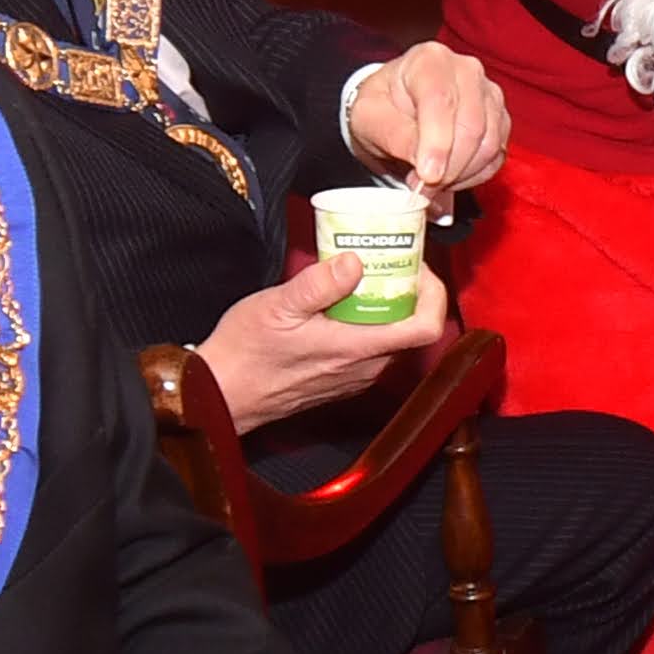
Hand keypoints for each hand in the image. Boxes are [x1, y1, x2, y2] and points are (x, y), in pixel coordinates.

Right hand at [195, 248, 450, 427]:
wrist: (221, 394)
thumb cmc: (244, 355)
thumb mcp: (278, 307)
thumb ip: (319, 285)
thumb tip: (355, 262)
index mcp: (356, 350)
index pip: (425, 327)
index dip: (432, 292)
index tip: (416, 265)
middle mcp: (364, 368)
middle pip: (409, 326)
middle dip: (404, 289)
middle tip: (384, 258)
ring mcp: (354, 377)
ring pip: (389, 335)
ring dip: (383, 304)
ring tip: (359, 274)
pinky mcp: (341, 379)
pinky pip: (369, 346)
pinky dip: (365, 321)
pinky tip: (339, 303)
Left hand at [347, 43, 510, 201]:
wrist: (395, 110)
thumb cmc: (380, 109)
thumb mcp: (368, 119)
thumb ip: (394, 136)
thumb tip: (425, 165)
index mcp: (429, 60)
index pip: (441, 100)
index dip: (437, 143)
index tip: (427, 176)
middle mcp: (466, 70)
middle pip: (471, 125)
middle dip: (449, 167)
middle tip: (422, 188)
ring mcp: (488, 94)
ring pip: (489, 144)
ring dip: (461, 174)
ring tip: (432, 181)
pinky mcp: (500, 118)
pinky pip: (497, 156)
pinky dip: (474, 175)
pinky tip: (450, 176)